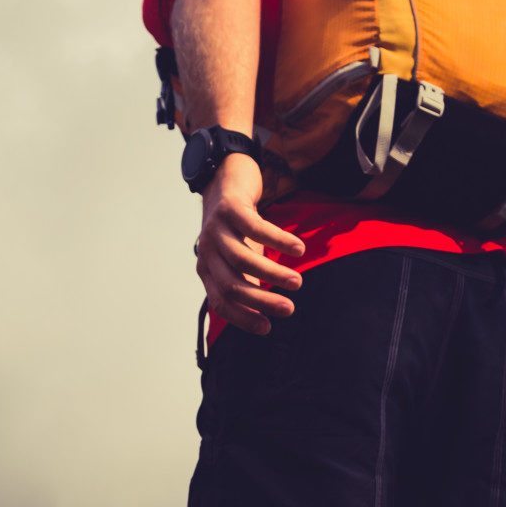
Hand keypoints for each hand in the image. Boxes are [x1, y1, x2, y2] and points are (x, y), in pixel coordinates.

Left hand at [195, 153, 305, 334]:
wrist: (226, 178)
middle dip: (261, 301)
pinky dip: (279, 241)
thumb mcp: (239, 255)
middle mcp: (207, 251)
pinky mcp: (229, 208)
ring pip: (242, 260)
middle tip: (288, 309)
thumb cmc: (238, 226)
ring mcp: (215, 229)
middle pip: (231, 285)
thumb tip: (266, 309)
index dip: (243, 317)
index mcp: (207, 268)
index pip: (221, 302)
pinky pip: (256, 229)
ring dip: (272, 275)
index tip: (267, 328)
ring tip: (297, 283)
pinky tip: (298, 249)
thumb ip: (246, 278)